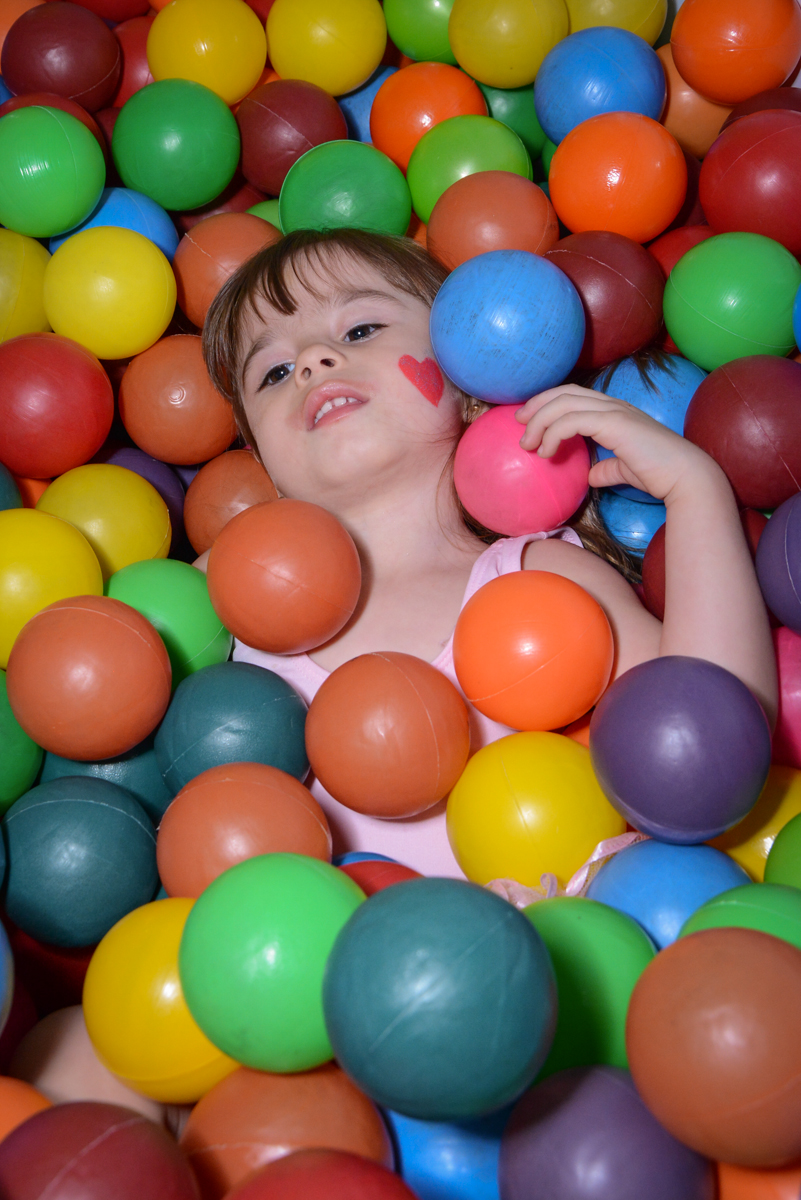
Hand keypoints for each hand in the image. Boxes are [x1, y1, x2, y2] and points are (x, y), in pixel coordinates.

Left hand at [515, 384, 718, 503]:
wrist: (684, 477)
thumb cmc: (659, 475)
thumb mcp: (625, 470)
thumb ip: (607, 469)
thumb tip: (592, 476)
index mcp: (616, 411)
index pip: (574, 395)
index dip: (548, 402)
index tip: (528, 420)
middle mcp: (614, 405)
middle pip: (565, 392)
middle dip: (537, 405)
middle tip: (519, 424)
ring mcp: (614, 411)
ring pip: (564, 403)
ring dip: (539, 422)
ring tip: (528, 444)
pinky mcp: (614, 423)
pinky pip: (571, 420)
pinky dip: (553, 433)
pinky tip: (547, 452)